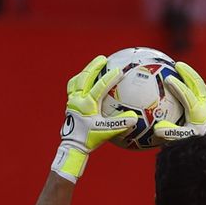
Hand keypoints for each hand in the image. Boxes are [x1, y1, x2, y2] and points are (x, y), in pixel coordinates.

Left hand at [51, 56, 138, 181]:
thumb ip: (120, 124)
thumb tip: (135, 117)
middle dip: (94, 67)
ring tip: (92, 66)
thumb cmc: (90, 139)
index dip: (109, 78)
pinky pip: (73, 88)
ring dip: (85, 72)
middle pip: (84, 78)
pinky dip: (79, 81)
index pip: (99, 87)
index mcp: (87, 105)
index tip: (118, 70)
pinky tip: (85, 81)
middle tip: (103, 58)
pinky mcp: (70, 104)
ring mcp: (72, 101)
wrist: (72, 146)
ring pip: (77, 81)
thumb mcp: (106, 132)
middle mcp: (78, 100)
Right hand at [153, 61, 205, 142]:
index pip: (188, 96)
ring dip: (190, 73)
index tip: (168, 79)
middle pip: (198, 84)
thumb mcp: (183, 138)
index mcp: (199, 113)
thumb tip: (156, 129)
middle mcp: (205, 105)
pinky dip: (189, 80)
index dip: (178, 87)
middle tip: (177, 64)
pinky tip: (178, 75)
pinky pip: (197, 88)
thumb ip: (171, 133)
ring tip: (178, 65)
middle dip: (188, 73)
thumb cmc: (195, 141)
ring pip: (199, 84)